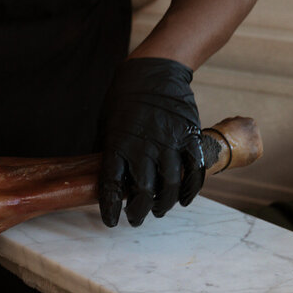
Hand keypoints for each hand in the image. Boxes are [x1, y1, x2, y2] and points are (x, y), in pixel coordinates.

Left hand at [97, 57, 205, 227]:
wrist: (153, 71)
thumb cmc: (123, 99)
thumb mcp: (105, 125)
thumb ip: (105, 151)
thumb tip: (98, 175)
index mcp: (117, 145)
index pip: (111, 185)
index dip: (111, 208)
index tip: (111, 221)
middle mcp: (143, 147)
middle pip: (144, 192)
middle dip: (139, 212)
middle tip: (136, 218)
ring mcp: (169, 142)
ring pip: (170, 185)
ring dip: (164, 204)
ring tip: (159, 210)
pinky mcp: (189, 136)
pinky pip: (194, 170)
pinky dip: (190, 189)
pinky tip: (183, 198)